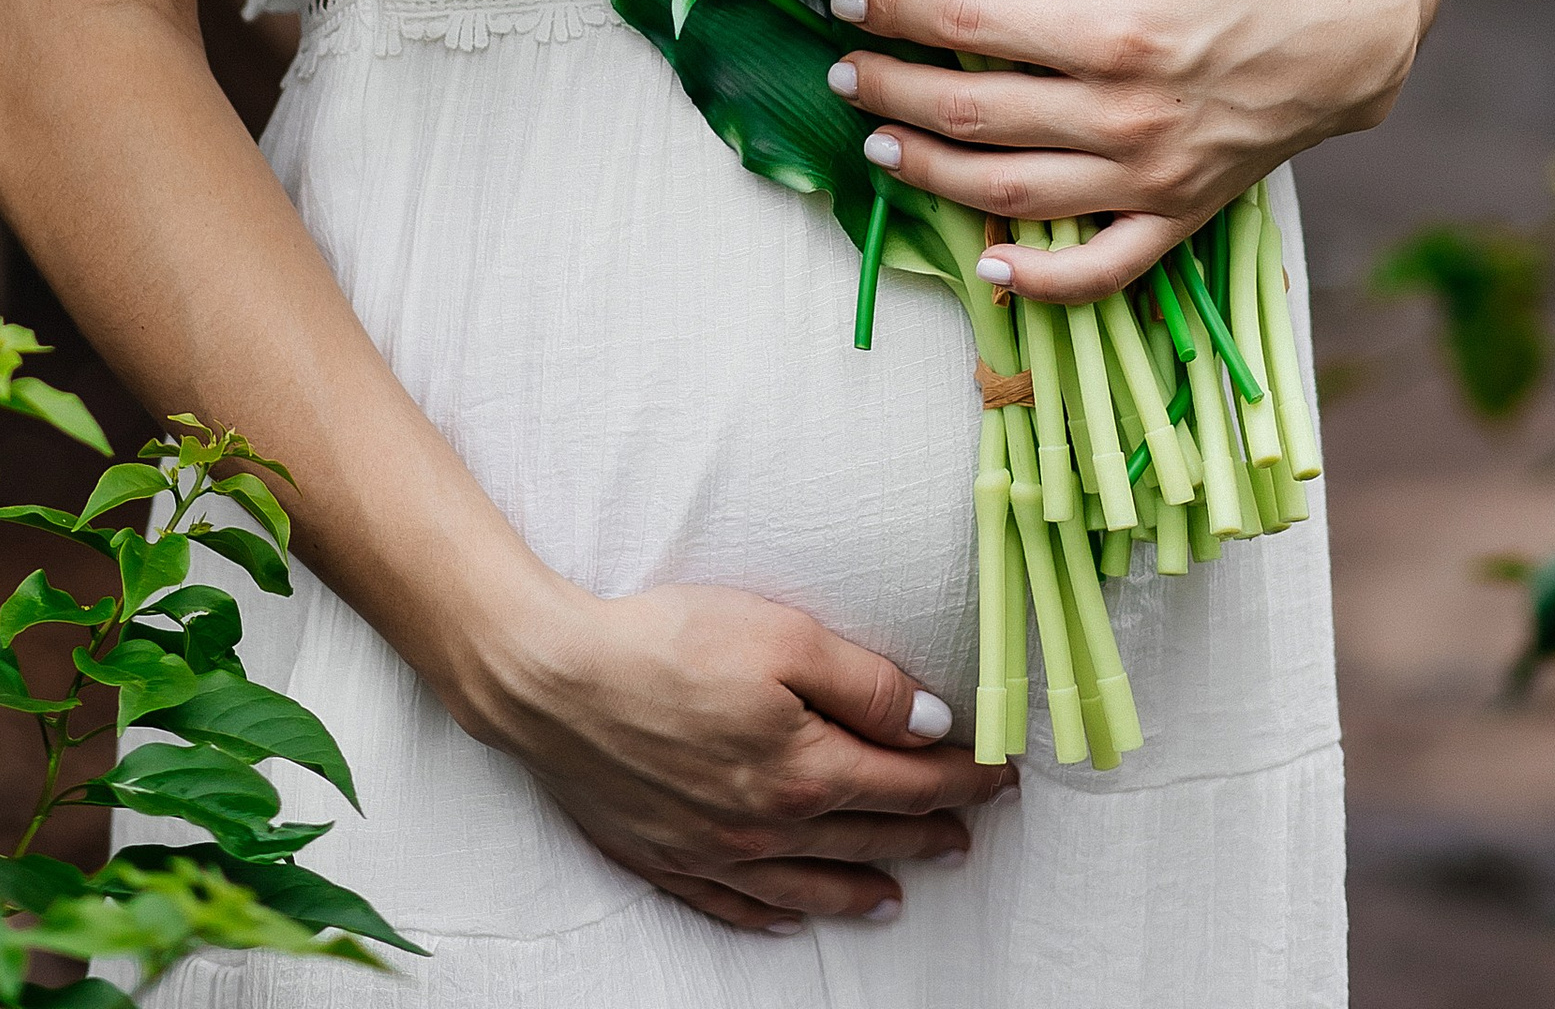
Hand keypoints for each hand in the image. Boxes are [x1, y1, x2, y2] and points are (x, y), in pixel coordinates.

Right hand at [459, 570, 1008, 933]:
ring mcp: (715, 853)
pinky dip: (774, 917)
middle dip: (927, 833)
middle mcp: (768, 827)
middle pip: (868, 837)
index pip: (907, 781)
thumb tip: (934, 724)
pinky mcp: (665, 858)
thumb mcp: (781, 636)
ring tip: (899, 894)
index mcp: (805, 769)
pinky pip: (736, 908)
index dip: (963, 779)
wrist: (552, 683)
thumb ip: (865, 685)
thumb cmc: (665, 643)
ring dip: (864, 890)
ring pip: (810, 886)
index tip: (1002, 775)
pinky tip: (790, 918)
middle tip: (968, 834)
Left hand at [826, 0, 1429, 303]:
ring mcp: (1153, 179)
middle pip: (976, 115)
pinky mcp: (1180, 217)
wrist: (1348, 36)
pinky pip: (1101, 268)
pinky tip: (986, 264)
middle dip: (892, 95)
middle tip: (841, 74)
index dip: (898, 12)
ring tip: (876, 149)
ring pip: (1015, 195)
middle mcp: (1127, 116)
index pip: (972, 26)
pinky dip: (1041, 280)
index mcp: (1115, 32)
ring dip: (932, 178)